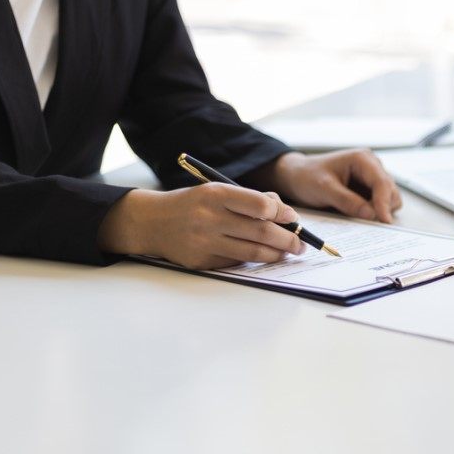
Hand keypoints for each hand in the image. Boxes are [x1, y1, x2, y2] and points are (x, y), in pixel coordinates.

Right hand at [98, 184, 306, 268]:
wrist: (152, 222)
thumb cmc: (193, 204)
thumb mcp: (217, 190)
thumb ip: (250, 199)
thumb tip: (285, 213)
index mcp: (216, 195)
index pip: (260, 205)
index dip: (283, 213)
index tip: (293, 218)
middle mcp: (210, 218)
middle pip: (262, 232)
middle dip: (289, 239)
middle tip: (301, 243)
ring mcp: (205, 242)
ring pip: (253, 253)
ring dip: (277, 254)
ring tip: (289, 252)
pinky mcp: (202, 262)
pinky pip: (237, 262)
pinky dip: (253, 260)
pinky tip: (262, 256)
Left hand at [258, 150, 402, 222]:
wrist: (296, 176)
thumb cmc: (307, 176)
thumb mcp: (324, 189)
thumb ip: (347, 201)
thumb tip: (370, 214)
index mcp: (362, 159)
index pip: (382, 183)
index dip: (384, 203)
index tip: (384, 221)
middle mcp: (372, 166)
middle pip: (391, 191)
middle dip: (382, 208)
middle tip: (365, 222)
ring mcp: (371, 178)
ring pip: (389, 199)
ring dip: (379, 210)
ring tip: (356, 215)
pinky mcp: (368, 189)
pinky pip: (380, 204)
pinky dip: (374, 212)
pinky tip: (358, 214)